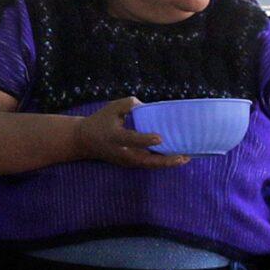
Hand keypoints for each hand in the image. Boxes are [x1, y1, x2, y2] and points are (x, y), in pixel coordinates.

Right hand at [71, 98, 188, 168]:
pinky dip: (162, 162)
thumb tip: (145, 106)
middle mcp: (122, 152)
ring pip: (149, 165)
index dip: (145, 139)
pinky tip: (175, 157)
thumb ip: (128, 104)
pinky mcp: (130, 163)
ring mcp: (126, 160)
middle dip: (164, 160)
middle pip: (145, 160)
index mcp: (115, 137)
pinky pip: (148, 164)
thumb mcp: (111, 108)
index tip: (160, 137)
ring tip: (185, 158)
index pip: (132, 139)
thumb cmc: (100, 121)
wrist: (85, 141)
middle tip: (183, 157)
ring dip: (167, 163)